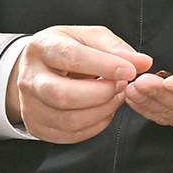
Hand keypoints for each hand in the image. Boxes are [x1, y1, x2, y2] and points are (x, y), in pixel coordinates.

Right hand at [7, 26, 151, 143]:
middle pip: (65, 96)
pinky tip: (104, 110)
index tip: (130, 71)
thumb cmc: (66, 50)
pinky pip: (71, 135)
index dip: (104, 66)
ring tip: (116, 96)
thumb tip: (143, 63)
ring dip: (103, 111)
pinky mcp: (37, 126)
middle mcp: (30, 79)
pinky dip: (96, 125)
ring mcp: (30, 106)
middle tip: (122, 85)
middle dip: (102, 94)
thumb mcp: (88, 38)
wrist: (37, 69)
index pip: (71, 58)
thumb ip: (116, 48)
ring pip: (70, 120)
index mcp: (41, 48)